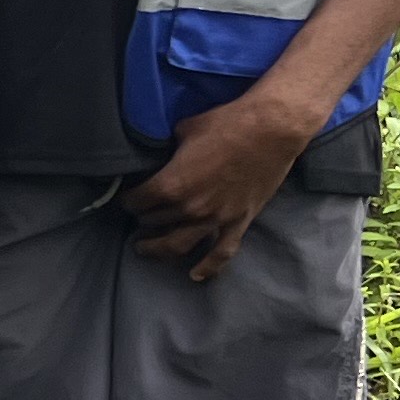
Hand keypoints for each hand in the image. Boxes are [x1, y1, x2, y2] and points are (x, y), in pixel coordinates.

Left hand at [124, 91, 311, 280]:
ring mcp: (216, 218)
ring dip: (157, 249)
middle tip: (138, 217)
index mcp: (171, 184)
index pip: (136, 202)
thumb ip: (169, 149)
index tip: (127, 198)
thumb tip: (162, 152)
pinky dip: (207, 267)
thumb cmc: (227, 124)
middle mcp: (190, 207)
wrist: (272, 130)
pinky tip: (194, 275)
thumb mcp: (185, 130)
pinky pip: (221, 253)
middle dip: (141, 219)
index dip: (128, 200)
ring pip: (177, 245)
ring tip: (144, 248)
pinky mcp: (239, 221)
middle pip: (153, 222)